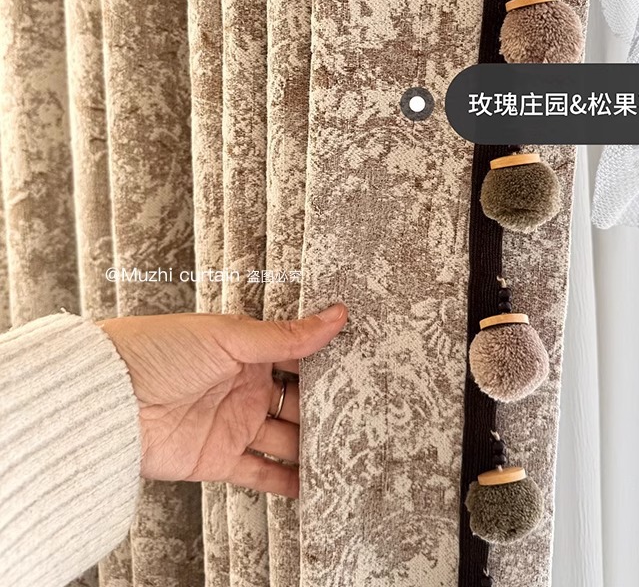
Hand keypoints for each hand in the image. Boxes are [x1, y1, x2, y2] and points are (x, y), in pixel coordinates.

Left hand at [99, 304, 346, 497]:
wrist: (109, 399)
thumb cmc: (160, 350)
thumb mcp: (229, 336)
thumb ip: (286, 335)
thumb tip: (335, 315)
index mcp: (249, 352)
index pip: (299, 359)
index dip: (329, 364)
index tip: (364, 368)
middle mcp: (246, 388)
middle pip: (298, 402)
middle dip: (328, 409)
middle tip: (367, 414)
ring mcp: (235, 425)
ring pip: (286, 440)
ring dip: (314, 448)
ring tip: (351, 453)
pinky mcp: (220, 459)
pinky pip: (262, 474)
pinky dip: (287, 481)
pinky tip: (315, 484)